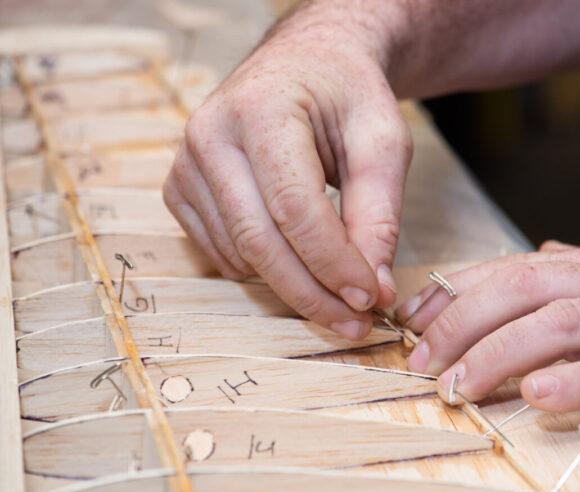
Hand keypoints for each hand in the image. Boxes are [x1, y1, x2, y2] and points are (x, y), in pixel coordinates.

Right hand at [163, 5, 411, 338]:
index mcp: (261, 109)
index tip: (371, 299)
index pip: (294, 208)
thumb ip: (380, 214)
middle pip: (259, 242)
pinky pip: (222, 255)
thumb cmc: (348, 97)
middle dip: (312, 294)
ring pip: (240, 256)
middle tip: (357, 323)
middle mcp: (209, 135)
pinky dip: (264, 271)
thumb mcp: (383, 140)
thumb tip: (375, 290)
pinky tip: (298, 258)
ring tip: (340, 291)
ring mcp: (186, 164)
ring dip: (293, 287)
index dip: (333, 263)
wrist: (306, 64)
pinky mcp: (180, 190)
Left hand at [399, 238, 579, 420]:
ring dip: (504, 353)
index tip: (411, 318)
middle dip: (462, 324)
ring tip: (460, 386)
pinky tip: (542, 398)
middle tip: (419, 364)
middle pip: (525, 288)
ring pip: (566, 323)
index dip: (457, 291)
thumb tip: (538, 252)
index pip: (514, 267)